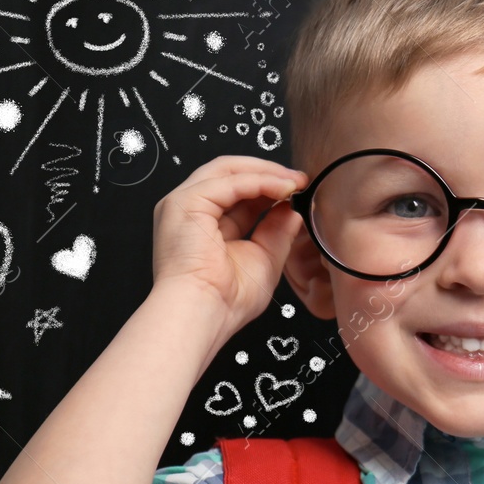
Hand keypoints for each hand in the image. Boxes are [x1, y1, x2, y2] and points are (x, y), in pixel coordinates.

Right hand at [151, 155, 308, 334]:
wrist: (204, 313)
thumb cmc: (226, 299)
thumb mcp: (265, 258)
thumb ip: (278, 231)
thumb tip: (292, 211)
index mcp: (204, 225)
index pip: (238, 193)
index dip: (269, 187)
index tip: (298, 189)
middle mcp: (190, 211)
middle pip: (230, 173)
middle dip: (268, 172)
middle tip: (299, 179)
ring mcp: (184, 204)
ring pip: (227, 170)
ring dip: (266, 172)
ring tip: (295, 182)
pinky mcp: (186, 203)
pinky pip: (229, 181)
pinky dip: (259, 181)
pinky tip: (283, 188)